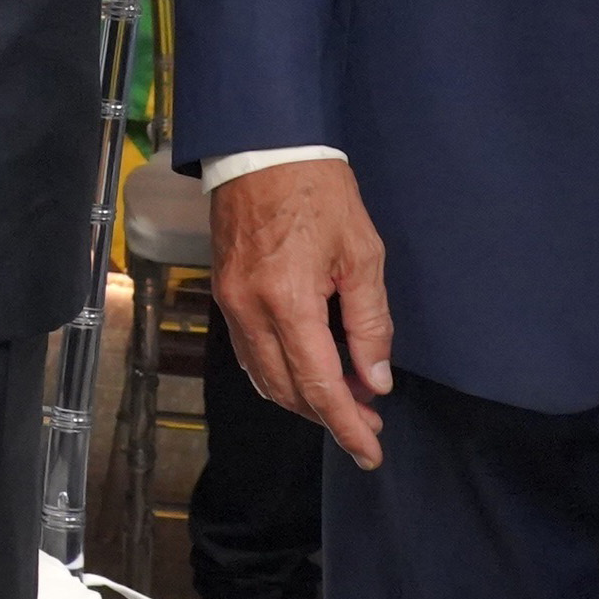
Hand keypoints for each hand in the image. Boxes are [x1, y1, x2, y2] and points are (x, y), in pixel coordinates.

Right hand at [210, 157, 395, 469]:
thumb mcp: (362, 253)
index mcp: (288, 302)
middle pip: (288, 390)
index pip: (320, 386)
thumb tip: (375, 380)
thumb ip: (371, 323)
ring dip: (303, 397)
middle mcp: (250, 311)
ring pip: (263, 377)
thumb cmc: (318, 191)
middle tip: (369, 420)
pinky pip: (248, 352)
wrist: (261, 147)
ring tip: (345, 397)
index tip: (371, 451)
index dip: (348, 426)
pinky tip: (305, 370)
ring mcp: (230, 303)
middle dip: (330, 415)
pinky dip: (278, 373)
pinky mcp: (223, 292)